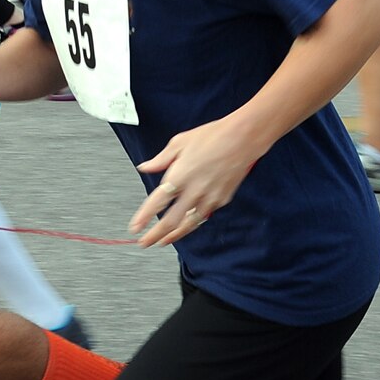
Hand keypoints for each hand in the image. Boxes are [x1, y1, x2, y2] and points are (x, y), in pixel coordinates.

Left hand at [128, 116, 263, 247]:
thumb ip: (160, 160)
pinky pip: (203, 216)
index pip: (156, 203)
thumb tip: (144, 167)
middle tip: (144, 242)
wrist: (244, 138)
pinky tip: (185, 226)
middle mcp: (194, 190)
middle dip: (156, 235)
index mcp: (179, 176)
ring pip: (189, 224)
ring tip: (163, 241)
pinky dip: (192, 224)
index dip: (144, 218)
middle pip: (171, 221)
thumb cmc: (212, 136)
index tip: (135, 228)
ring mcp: (210, 197)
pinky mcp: (222, 199)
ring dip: (174, 235)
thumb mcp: (179, 143)